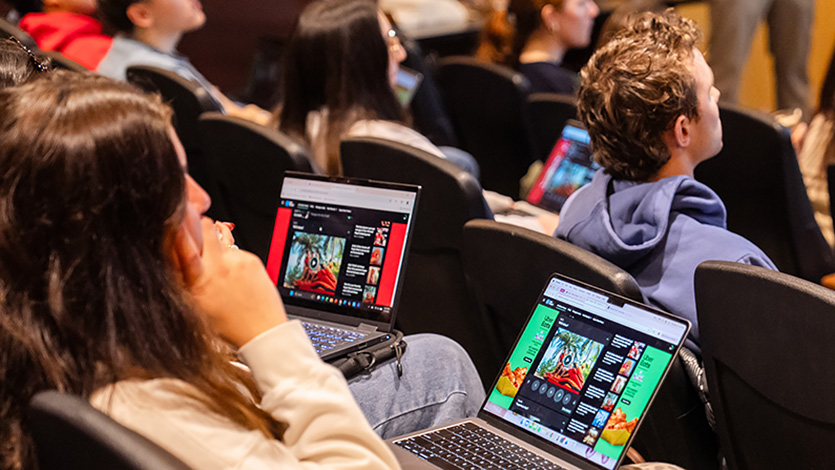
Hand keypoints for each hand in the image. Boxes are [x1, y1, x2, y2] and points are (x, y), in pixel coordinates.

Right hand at [175, 218, 286, 346]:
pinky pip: (237, 251)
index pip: (182, 244)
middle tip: (199, 232)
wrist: (263, 329)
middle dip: (201, 225)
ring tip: (224, 274)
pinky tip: (238, 278)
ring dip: (218, 250)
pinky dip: (234, 260)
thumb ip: (184, 280)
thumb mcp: (196, 306)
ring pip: (221, 241)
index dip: (178, 228)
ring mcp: (236, 261)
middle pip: (206, 227)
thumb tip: (173, 256)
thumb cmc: (229, 324)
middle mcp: (217, 268)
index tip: (175, 221)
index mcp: (198, 282)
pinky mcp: (252, 259)